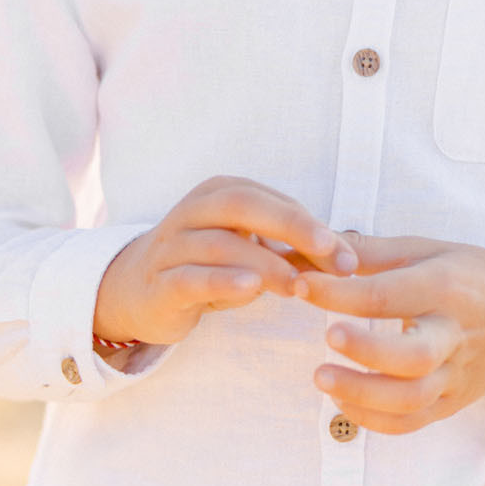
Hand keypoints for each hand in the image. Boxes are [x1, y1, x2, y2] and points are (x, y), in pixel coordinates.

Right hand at [94, 177, 356, 347]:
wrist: (135, 293)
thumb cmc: (207, 266)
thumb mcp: (250, 251)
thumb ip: (292, 250)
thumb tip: (349, 256)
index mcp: (220, 192)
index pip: (273, 200)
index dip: (313, 225)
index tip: (349, 257)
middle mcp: (193, 211)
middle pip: (244, 205)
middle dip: (294, 227)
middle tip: (333, 256)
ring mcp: (171, 246)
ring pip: (219, 244)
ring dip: (265, 263)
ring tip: (299, 286)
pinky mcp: (159, 284)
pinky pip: (189, 278)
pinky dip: (222, 281)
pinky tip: (251, 289)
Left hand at [298, 236, 484, 434]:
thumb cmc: (473, 277)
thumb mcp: (431, 250)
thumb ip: (374, 251)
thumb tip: (318, 244)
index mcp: (446, 288)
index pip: (388, 294)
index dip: (339, 292)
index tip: (301, 285)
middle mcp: (453, 335)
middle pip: (414, 356)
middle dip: (367, 350)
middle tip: (327, 337)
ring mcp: (455, 375)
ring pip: (412, 398)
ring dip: (363, 394)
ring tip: (321, 378)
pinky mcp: (452, 403)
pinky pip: (412, 422)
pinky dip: (374, 420)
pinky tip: (343, 403)